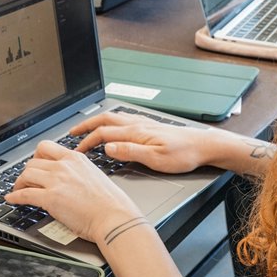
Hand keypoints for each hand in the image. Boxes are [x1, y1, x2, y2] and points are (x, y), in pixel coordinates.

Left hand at [6, 140, 142, 243]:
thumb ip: (79, 173)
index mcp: (76, 159)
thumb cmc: (110, 203)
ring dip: (19, 183)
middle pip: (32, 161)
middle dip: (27, 172)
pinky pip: (24, 194)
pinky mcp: (50, 198)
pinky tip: (12, 199)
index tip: (35, 164)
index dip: (36, 156)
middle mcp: (64, 166)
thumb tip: (69, 179)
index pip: (46, 147)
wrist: (114, 217)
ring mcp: (56, 181)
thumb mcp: (95, 176)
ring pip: (26, 174)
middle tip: (26, 180)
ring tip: (18, 190)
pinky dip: (15, 197)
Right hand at [69, 111, 222, 172]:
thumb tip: (107, 147)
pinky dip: (111, 121)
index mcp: (136, 133)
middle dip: (86, 126)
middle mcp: (138, 124)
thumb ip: (130, 152)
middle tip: (72, 132)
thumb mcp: (156, 159)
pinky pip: (125, 119)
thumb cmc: (184, 154)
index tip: (76, 150)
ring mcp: (144, 124)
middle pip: (105, 120)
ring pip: (114, 118)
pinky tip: (113, 126)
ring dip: (97, 122)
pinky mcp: (151, 126)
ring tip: (87, 128)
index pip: (103, 133)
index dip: (86, 141)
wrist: (204, 145)